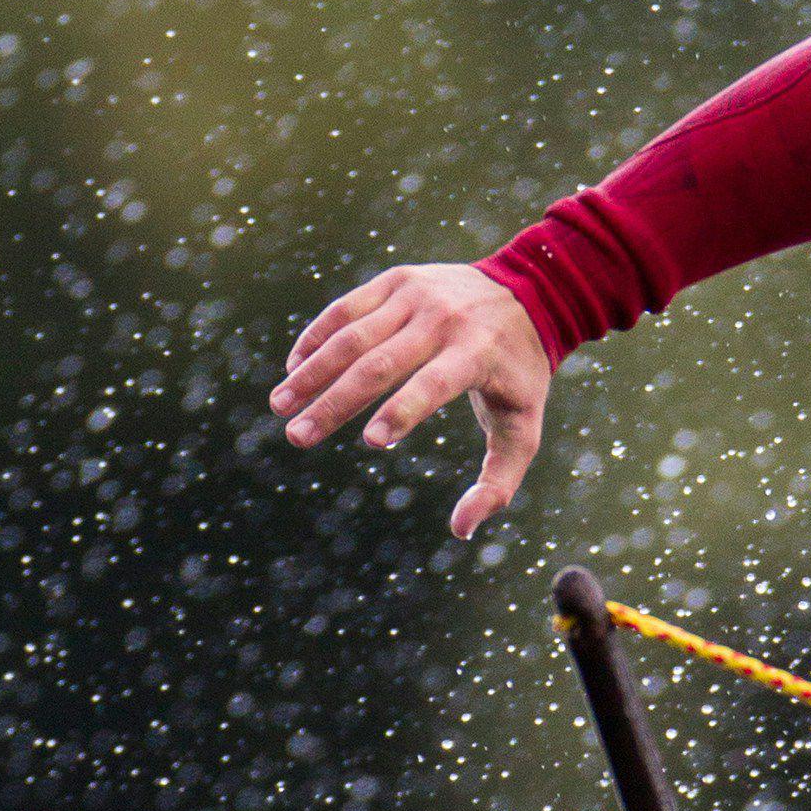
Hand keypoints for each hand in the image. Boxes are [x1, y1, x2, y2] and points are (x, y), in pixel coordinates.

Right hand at [270, 263, 552, 539]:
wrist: (529, 293)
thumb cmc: (519, 377)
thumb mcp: (524, 430)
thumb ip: (498, 483)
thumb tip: (461, 530)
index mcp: (476, 354)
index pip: (432, 385)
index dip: (402, 411)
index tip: (370, 442)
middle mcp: (442, 319)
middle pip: (377, 363)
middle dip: (333, 402)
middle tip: (296, 436)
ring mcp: (416, 294)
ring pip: (352, 334)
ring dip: (312, 371)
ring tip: (281, 404)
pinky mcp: (396, 280)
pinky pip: (347, 308)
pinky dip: (318, 338)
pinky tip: (295, 369)